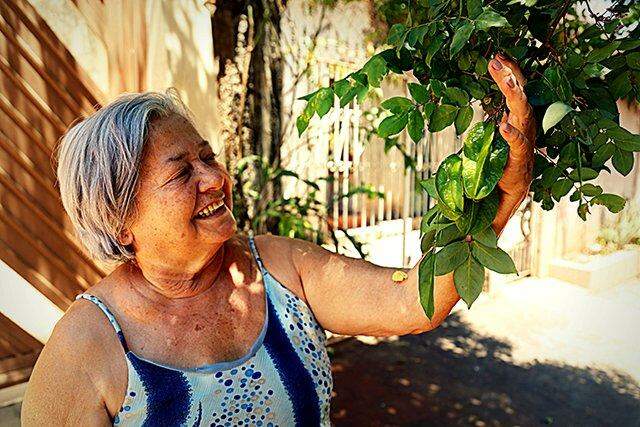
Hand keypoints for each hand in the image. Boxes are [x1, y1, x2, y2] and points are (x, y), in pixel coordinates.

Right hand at [488, 53, 535, 232]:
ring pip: (521, 102)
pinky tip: (498, 61)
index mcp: (519, 170)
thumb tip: (466, 240)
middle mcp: (526, 147)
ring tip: (495, 60)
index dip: (514, 139)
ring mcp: (524, 131)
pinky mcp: (516, 121)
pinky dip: (507, 78)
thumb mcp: (490, 219)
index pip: (519, 151)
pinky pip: (514, 96)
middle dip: (514, 97)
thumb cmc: (495, 207)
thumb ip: (483, 226)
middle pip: (524, 118)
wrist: (510, 192)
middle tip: (502, 78)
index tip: (503, 127)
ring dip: (510, 79)